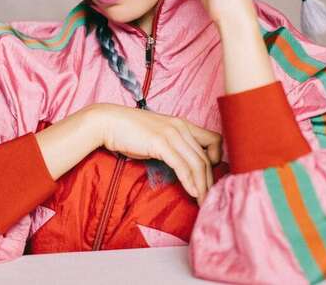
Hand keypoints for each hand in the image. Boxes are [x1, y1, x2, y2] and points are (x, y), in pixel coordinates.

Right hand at [90, 103, 221, 205]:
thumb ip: (172, 147)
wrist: (108, 122)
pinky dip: (190, 181)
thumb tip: (182, 166)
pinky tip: (193, 193)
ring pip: (197, 163)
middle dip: (210, 181)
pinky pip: (182, 165)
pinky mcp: (160, 143)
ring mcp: (171, 134)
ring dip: (203, 186)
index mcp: (182, 124)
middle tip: (211, 198)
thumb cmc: (129, 132)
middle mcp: (181, 127)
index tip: (210, 176)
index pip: (214, 140)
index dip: (217, 159)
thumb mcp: (157, 136)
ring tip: (204, 202)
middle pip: (206, 157)